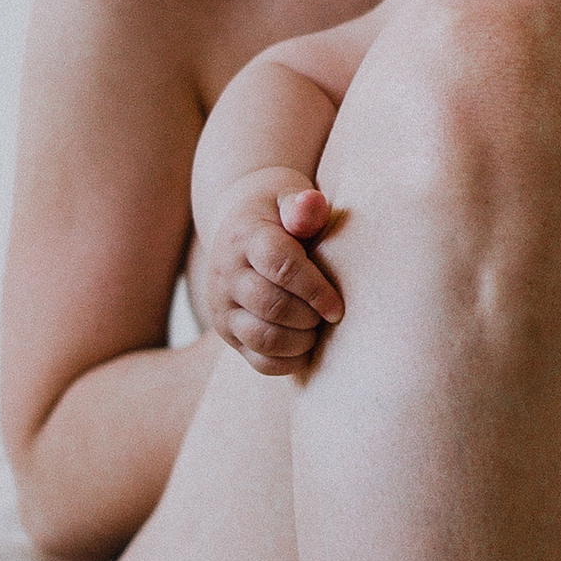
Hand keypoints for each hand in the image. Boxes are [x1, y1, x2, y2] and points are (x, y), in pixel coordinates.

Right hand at [205, 168, 343, 373]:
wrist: (240, 227)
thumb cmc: (280, 213)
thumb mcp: (289, 198)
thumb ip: (303, 205)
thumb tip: (312, 205)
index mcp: (245, 236)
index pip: (281, 266)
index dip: (315, 290)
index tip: (338, 307)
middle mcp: (226, 273)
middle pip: (272, 306)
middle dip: (309, 316)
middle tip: (329, 316)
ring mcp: (222, 306)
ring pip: (263, 338)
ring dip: (300, 340)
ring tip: (316, 328)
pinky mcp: (226, 332)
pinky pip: (258, 361)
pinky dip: (288, 361)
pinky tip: (306, 347)